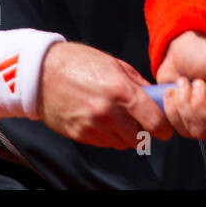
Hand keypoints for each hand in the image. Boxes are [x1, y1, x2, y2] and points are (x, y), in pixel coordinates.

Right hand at [36, 42, 173, 148]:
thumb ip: (138, 84)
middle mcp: (108, 112)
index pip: (154, 123)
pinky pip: (104, 143)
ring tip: (118, 116)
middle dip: (145, 133)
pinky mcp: (79, 135)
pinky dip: (109, 136)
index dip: (164, 127)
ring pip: (122, 143)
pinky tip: (102, 119)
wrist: (41, 72)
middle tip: (142, 121)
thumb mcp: (115, 65)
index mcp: (121, 91)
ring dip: (126, 135)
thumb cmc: (79, 62)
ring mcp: (92, 126)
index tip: (164, 126)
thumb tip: (157, 98)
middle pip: (140, 140)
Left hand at [156, 31, 205, 139]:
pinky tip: (174, 92)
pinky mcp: (191, 125)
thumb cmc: (205, 54)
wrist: (177, 54)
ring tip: (183, 83)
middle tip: (196, 83)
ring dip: (185, 104)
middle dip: (200, 106)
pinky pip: (182, 130)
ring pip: (199, 132)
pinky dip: (173, 109)